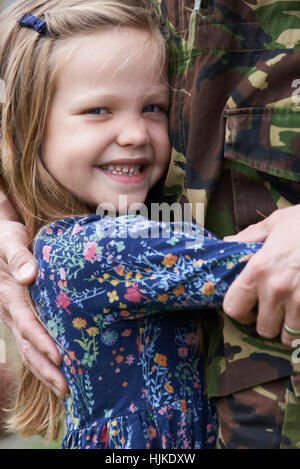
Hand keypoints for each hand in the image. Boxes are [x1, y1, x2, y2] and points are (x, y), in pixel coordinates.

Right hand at [0, 219, 68, 397]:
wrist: (1, 239)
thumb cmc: (7, 237)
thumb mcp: (10, 240)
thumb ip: (18, 256)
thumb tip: (29, 275)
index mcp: (9, 294)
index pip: (26, 323)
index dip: (42, 341)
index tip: (59, 357)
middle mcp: (11, 311)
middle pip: (28, 346)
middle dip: (46, 369)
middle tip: (67, 387)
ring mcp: (16, 316)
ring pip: (29, 349)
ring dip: (45, 371)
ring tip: (66, 389)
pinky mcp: (24, 316)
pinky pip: (32, 343)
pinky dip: (44, 360)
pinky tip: (60, 372)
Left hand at [222, 206, 299, 346]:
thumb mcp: (275, 222)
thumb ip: (250, 237)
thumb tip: (230, 243)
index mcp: (259, 269)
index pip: (234, 308)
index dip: (240, 309)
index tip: (249, 305)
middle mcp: (277, 289)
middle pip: (263, 329)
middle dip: (267, 322)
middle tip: (274, 309)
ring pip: (288, 336)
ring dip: (289, 327)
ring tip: (292, 311)